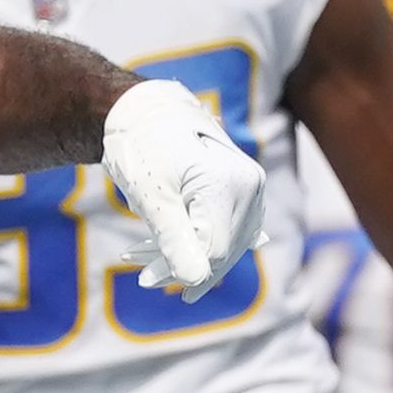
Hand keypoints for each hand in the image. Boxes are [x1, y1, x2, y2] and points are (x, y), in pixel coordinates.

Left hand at [102, 79, 263, 299]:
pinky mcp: (243, 192)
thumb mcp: (150, 196)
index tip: (143, 280)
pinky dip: (197, 243)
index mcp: (231, 183)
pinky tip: (167, 250)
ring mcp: (251, 188)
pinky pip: (226, 229)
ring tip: (146, 263)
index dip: (182, 272)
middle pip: (223, 249)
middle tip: (142, 277)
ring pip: (226, 242)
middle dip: (182, 267)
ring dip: (188, 257)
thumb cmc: (142, 147)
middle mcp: (251, 185)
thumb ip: (174, 239)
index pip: (216, 250)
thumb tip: (193, 281)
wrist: (145, 112)